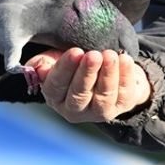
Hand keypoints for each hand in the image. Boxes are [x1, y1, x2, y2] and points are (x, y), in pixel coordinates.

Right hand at [26, 48, 150, 122]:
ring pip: (103, 96)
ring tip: (109, 54)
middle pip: (79, 95)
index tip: (75, 52)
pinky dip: (125, 75)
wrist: (104, 68)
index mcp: (55, 97)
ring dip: (107, 74)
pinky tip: (124, 58)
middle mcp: (75, 110)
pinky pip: (124, 93)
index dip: (65, 69)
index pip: (56, 86)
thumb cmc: (74, 63)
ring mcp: (99, 112)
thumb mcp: (54, 59)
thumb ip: (42, 63)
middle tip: (93, 55)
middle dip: (87, 74)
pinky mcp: (120, 106)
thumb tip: (39, 69)